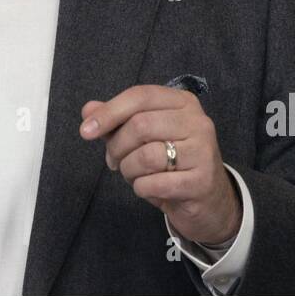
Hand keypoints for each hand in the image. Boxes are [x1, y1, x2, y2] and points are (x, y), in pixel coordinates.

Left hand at [80, 84, 241, 246]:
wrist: (209, 200)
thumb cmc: (173, 161)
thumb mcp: (146, 136)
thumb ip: (117, 120)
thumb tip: (88, 110)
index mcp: (183, 102)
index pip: (140, 96)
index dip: (109, 111)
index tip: (85, 131)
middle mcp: (197, 122)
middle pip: (140, 125)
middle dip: (117, 147)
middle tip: (114, 161)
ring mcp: (203, 151)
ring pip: (146, 156)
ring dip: (128, 170)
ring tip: (132, 175)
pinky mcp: (201, 181)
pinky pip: (154, 183)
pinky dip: (141, 188)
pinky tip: (147, 188)